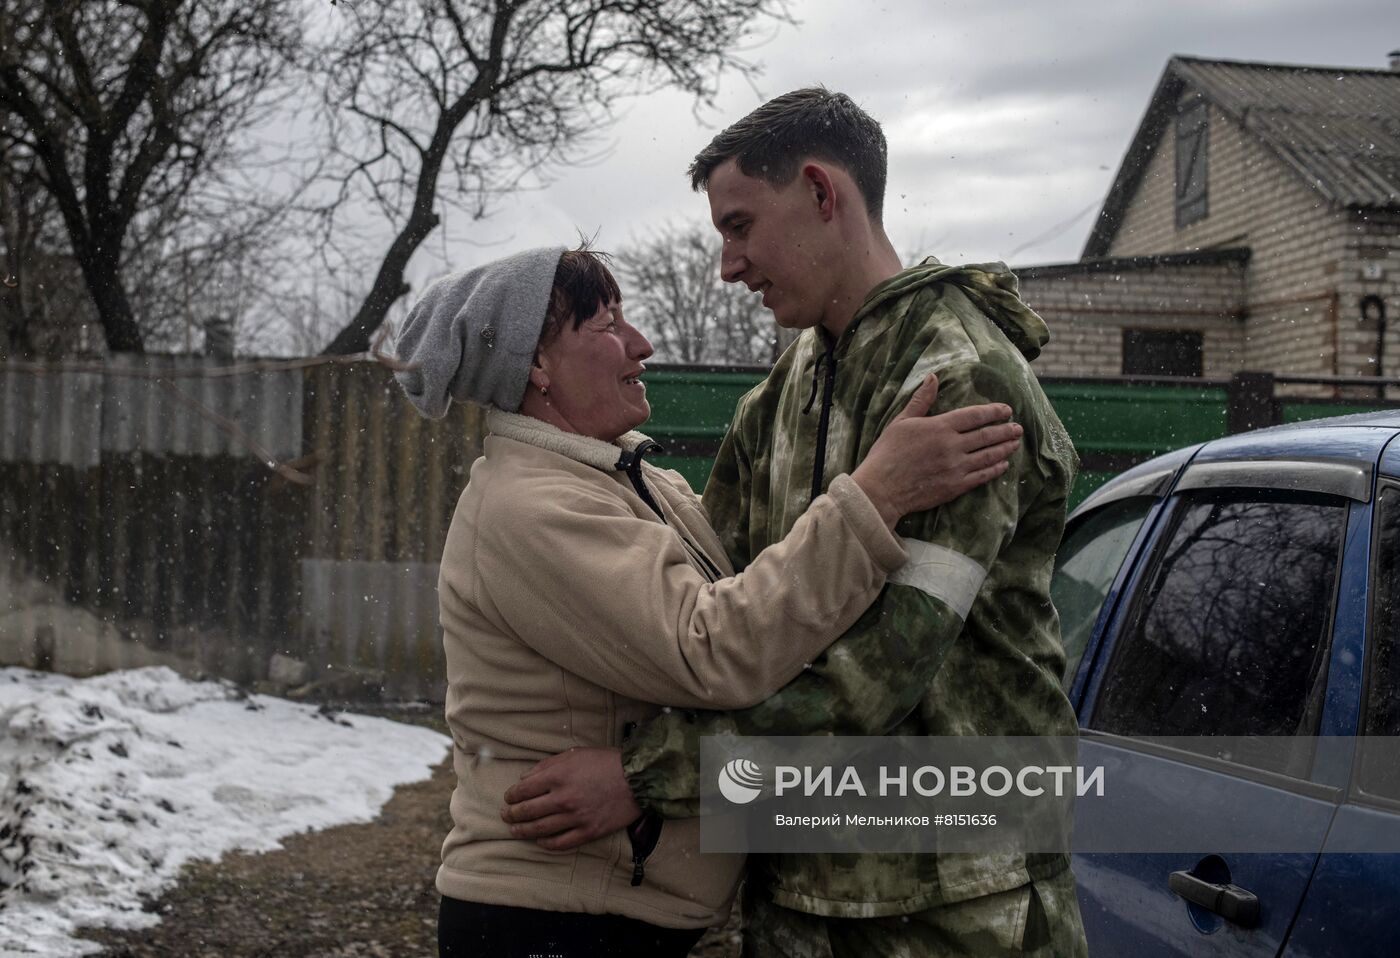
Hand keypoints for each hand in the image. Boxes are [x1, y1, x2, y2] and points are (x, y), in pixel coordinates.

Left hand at [499, 747, 640, 850]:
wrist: (638, 779)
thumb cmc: (606, 762)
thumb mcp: (575, 754)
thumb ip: (547, 765)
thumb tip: (525, 778)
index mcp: (558, 776)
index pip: (524, 790)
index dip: (511, 795)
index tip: (508, 797)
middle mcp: (563, 798)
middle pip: (527, 811)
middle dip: (512, 814)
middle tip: (505, 815)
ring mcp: (575, 817)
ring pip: (540, 829)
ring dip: (523, 831)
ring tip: (515, 831)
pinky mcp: (588, 831)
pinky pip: (561, 842)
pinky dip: (546, 843)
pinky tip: (540, 840)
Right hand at [852, 374, 1021, 526]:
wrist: (882, 488)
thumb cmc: (887, 453)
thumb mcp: (901, 422)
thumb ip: (921, 400)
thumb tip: (933, 377)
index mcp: (940, 427)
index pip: (974, 416)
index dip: (993, 411)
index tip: (1006, 409)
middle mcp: (953, 446)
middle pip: (986, 435)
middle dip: (1005, 430)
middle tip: (1018, 427)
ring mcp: (957, 467)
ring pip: (989, 456)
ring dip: (1005, 448)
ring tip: (1015, 443)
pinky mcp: (956, 486)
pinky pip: (982, 476)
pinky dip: (995, 469)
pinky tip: (1003, 465)